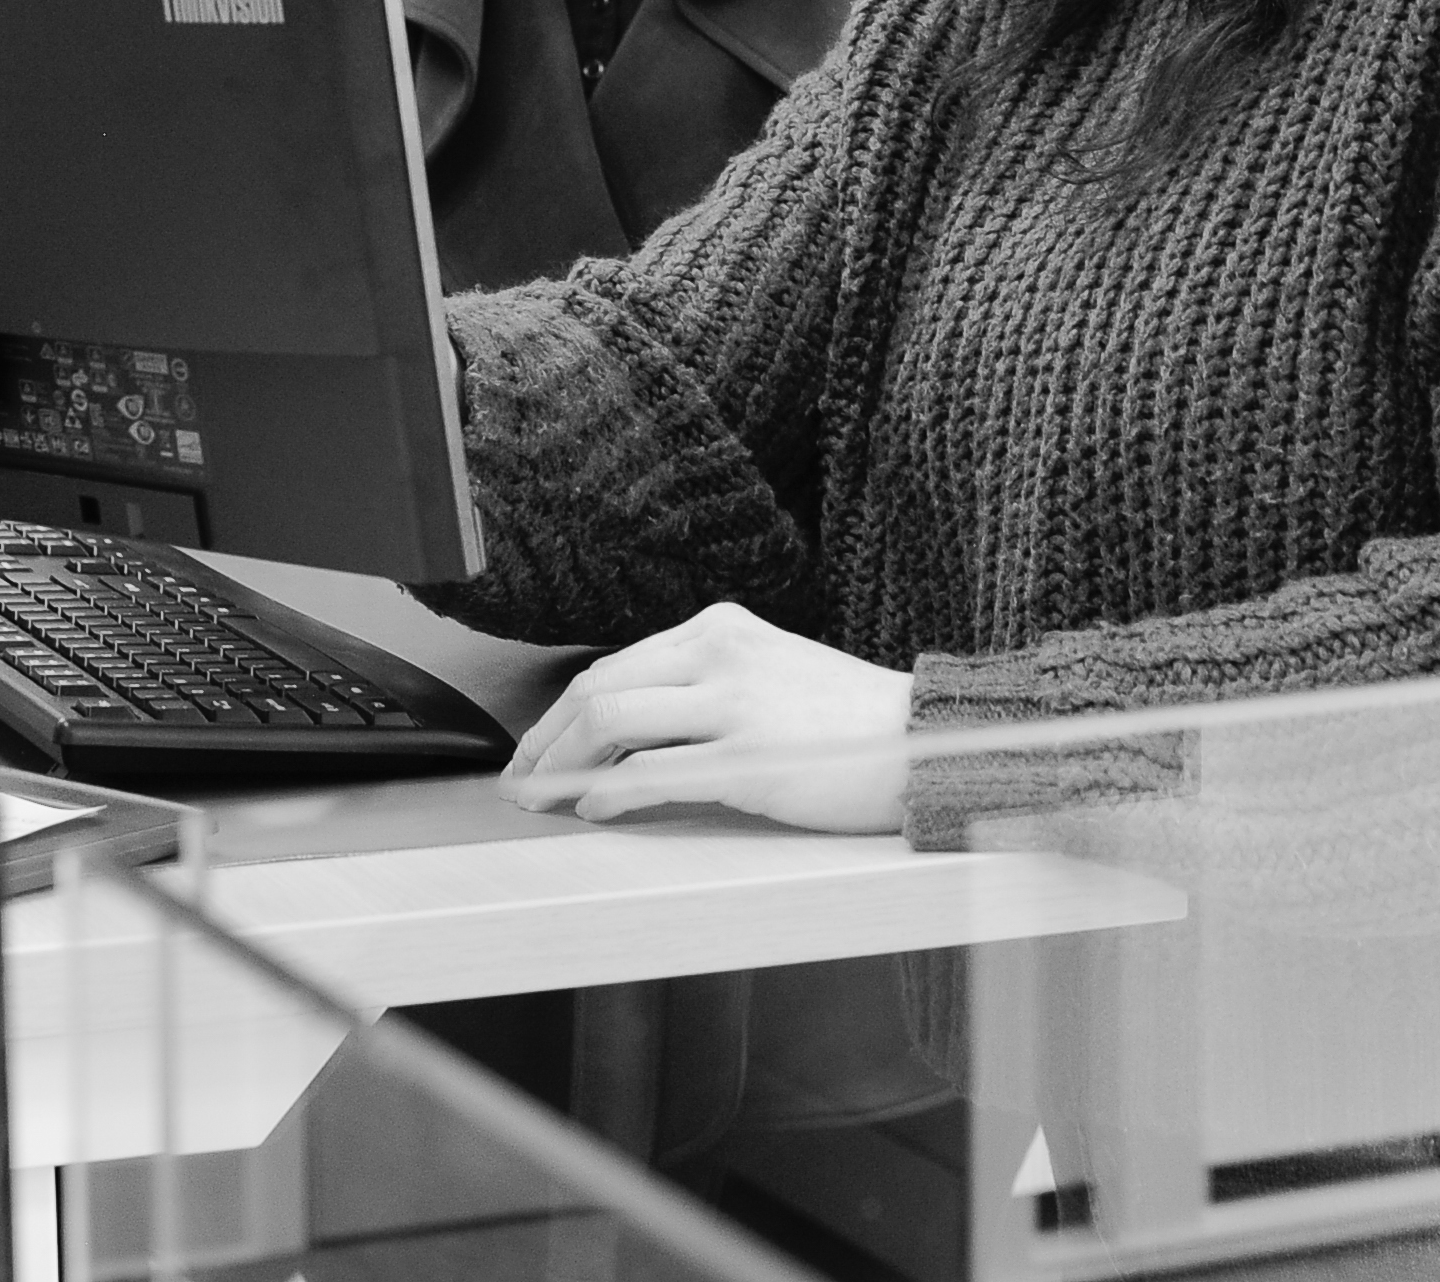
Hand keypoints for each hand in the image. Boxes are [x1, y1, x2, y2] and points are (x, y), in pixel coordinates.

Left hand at [503, 600, 914, 833]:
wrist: (921, 740)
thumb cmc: (848, 720)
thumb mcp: (768, 675)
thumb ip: (702, 690)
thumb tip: (625, 736)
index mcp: (719, 628)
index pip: (613, 666)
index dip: (560, 714)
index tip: (535, 750)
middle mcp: (720, 652)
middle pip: (597, 689)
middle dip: (544, 741)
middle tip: (518, 781)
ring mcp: (733, 702)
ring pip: (610, 721)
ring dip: (561, 766)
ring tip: (541, 800)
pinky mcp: (748, 757)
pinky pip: (652, 773)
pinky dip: (607, 794)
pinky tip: (591, 811)